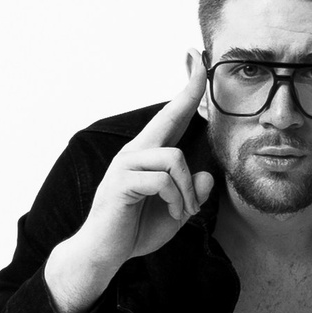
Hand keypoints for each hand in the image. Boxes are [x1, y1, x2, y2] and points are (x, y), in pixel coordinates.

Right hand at [43, 62, 214, 312]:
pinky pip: (162, 181)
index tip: (196, 58)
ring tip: (185, 210)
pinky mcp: (122, 183)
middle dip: (189, 89)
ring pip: (174, 159)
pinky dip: (177, 200)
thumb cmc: (135, 230)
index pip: (171, 116)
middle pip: (169, 116)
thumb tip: (208, 176)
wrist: (104, 254)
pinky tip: (173, 212)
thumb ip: (192, 195)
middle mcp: (135, 153)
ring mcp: (126, 165)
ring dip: (188, 190)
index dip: (187, 88)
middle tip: (199, 58)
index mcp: (147, 155)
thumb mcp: (176, 212)